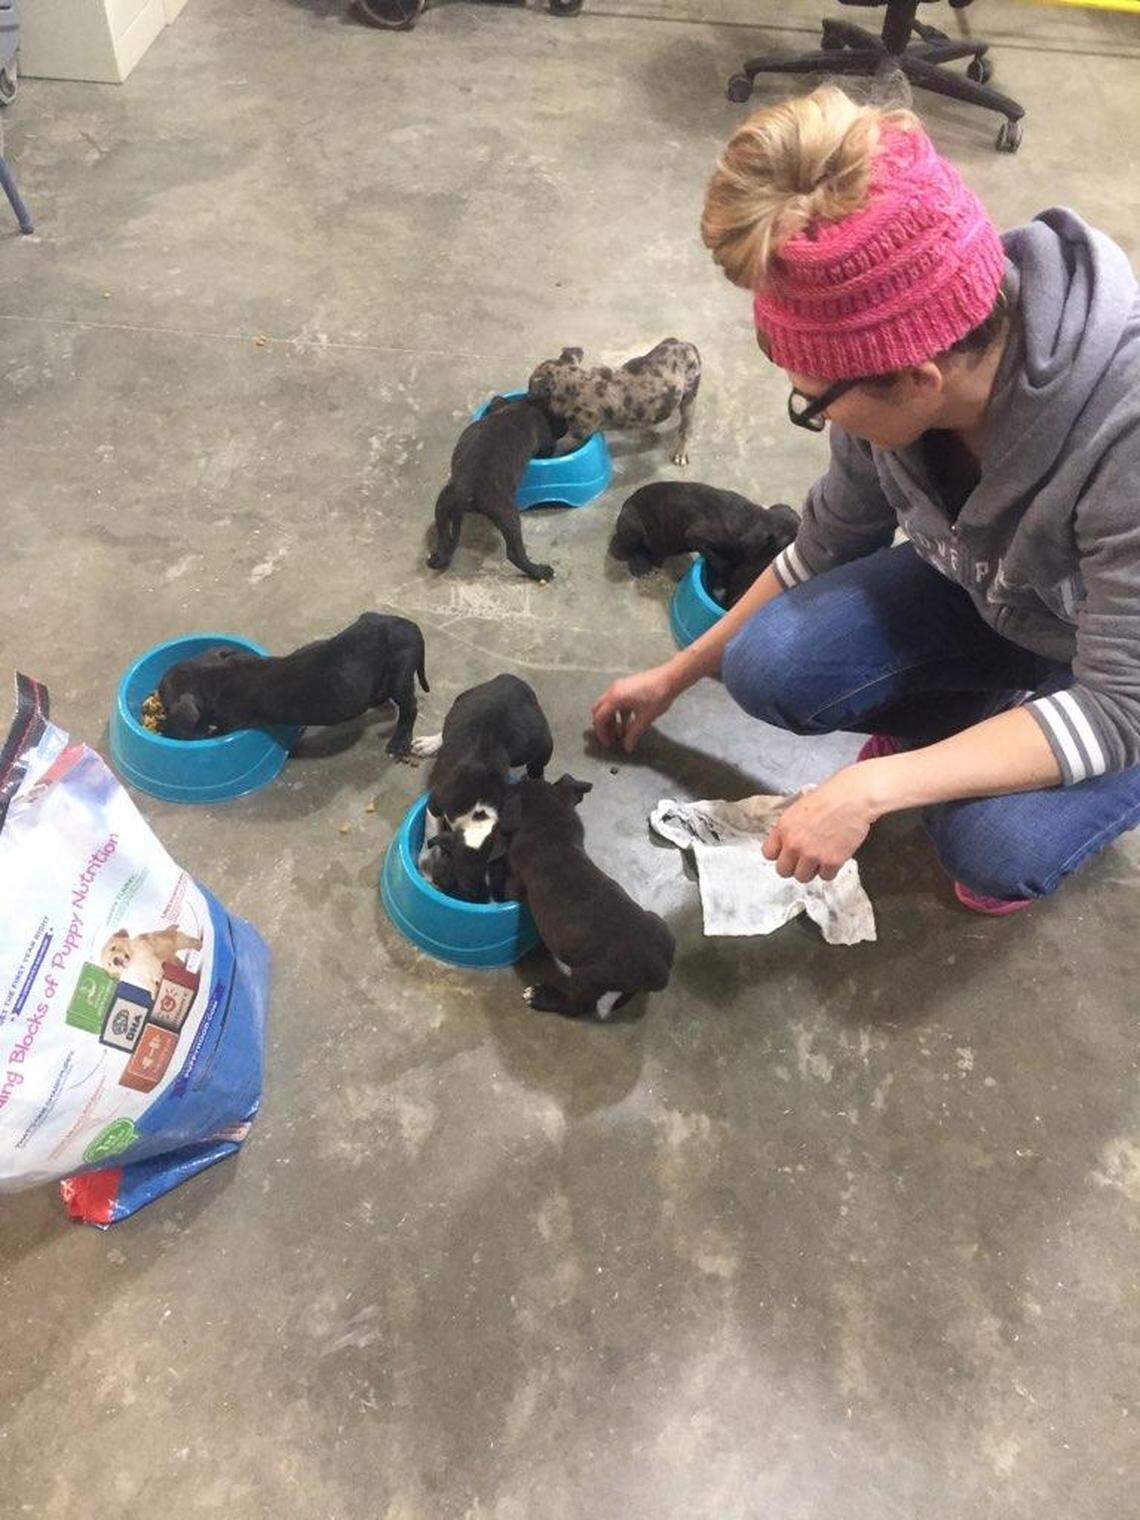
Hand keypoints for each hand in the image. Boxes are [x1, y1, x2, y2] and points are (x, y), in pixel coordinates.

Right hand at [591, 663, 677, 752]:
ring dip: (611, 719)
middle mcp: (612, 690)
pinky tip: (629, 721)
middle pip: (598, 710)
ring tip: (621, 732)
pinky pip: (616, 700)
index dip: (602, 733)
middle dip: (603, 725)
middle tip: (611, 738)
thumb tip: (627, 748)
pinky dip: (618, 712)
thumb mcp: (645, 718)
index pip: (599, 718)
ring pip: (607, 705)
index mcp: (614, 698)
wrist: (670, 678)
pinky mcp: (626, 684)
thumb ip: (633, 734)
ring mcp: (619, 686)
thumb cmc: (657, 697)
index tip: (609, 743)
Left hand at [762, 766, 880, 882]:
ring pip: (803, 878)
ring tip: (821, 858)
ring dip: (812, 870)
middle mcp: (794, 844)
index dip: (779, 854)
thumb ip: (789, 829)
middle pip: (783, 871)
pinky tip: (835, 857)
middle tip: (805, 860)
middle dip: (794, 867)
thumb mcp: (798, 809)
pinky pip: (825, 877)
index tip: (788, 853)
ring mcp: (812, 854)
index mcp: (783, 828)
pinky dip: (830, 870)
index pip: (768, 854)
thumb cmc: (828, 797)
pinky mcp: (831, 861)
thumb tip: (786, 844)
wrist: (852, 798)